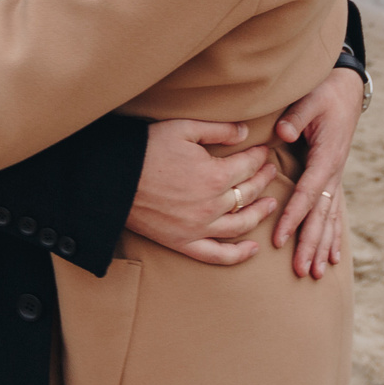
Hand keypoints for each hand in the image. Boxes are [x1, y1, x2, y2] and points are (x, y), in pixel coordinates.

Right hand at [125, 119, 281, 265]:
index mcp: (215, 176)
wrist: (113, 179)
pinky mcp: (184, 242)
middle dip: (263, 180)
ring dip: (260, 213)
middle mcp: (212, 205)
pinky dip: (238, 255)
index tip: (263, 151)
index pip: (249, 166)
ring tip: (270, 204)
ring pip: (241, 225)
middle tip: (270, 171)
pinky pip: (217, 255)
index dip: (259, 157)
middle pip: (249, 193)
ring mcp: (199, 227)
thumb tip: (245, 132)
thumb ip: (218, 130)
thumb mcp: (184, 129)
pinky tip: (252, 249)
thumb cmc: (147, 149)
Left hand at [271, 67, 361, 278]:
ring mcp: (336, 177)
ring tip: (316, 274)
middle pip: (321, 214)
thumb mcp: (311, 99)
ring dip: (322, 247)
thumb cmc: (325, 93)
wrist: (347, 90)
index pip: (308, 193)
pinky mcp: (333, 178)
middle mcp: (334, 172)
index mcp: (327, 156)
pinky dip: (333, 236)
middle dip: (311, 243)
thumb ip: (297, 116)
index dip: (294, 216)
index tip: (281, 239)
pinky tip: (333, 258)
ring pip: (329, 218)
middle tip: (302, 271)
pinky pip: (334, 212)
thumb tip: (283, 133)